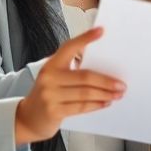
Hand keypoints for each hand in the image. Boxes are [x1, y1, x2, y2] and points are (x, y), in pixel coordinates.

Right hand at [15, 27, 125, 144]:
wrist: (28, 118)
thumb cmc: (48, 95)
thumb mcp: (55, 77)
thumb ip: (72, 70)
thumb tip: (103, 67)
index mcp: (51, 64)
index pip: (69, 47)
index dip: (85, 38)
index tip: (101, 31)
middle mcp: (49, 77)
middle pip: (85, 76)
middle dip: (107, 80)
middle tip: (121, 84)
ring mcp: (50, 95)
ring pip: (86, 93)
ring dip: (105, 94)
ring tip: (117, 94)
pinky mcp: (54, 111)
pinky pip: (81, 107)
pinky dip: (96, 105)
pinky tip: (105, 102)